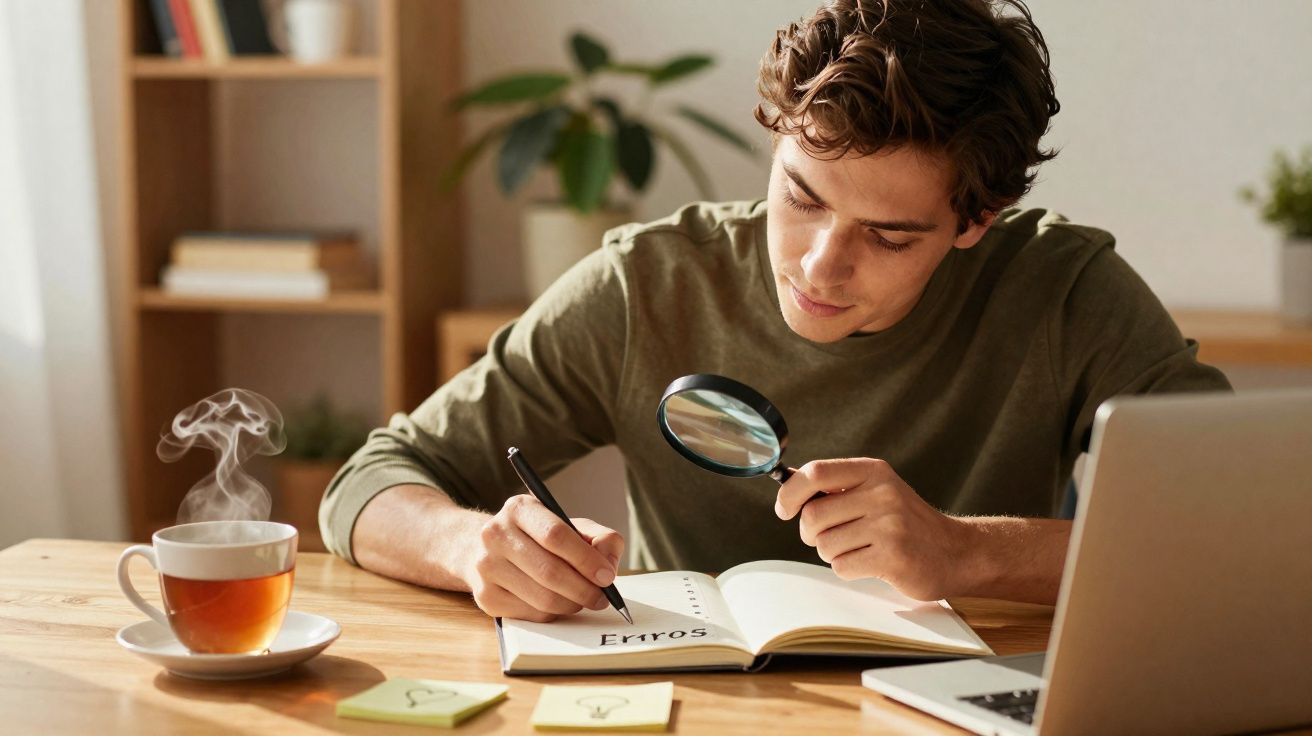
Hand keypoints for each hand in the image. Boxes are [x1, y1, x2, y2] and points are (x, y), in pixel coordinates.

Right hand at [464, 494, 624, 622]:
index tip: (607, 576)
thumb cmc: (539, 538)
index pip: (555, 535)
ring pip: (542, 597)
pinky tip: (559, 603)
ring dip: (572, 604)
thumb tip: (608, 566)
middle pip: (549, 571)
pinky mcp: (485, 597)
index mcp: (519, 509)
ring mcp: (486, 567)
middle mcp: (495, 534)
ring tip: (583, 599)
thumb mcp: (572, 526)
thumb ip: (600, 539)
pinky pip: (531, 614)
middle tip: (602, 598)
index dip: (586, 559)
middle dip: (584, 589)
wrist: (489, 550)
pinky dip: (554, 613)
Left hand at [775, 458, 975, 600]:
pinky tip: (871, 563)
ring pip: (825, 545)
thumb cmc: (906, 523)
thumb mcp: (878, 491)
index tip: (784, 510)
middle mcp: (882, 493)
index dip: (790, 493)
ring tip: (859, 548)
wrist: (956, 552)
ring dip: (833, 553)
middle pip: (813, 515)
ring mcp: (889, 525)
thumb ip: (838, 488)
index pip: (816, 472)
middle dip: (811, 533)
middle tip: (830, 537)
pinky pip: (842, 567)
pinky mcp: (892, 557)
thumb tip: (787, 488)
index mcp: (873, 472)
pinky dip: (848, 569)